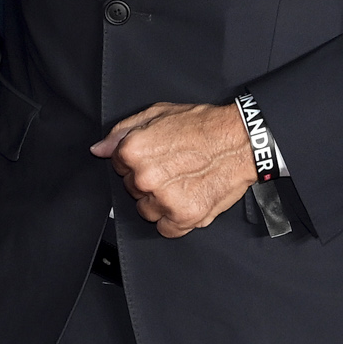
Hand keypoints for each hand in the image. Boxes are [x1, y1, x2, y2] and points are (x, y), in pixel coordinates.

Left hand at [93, 101, 257, 237]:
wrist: (243, 141)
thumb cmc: (204, 125)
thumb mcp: (158, 114)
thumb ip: (123, 132)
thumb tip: (99, 149)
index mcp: (133, 152)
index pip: (118, 166)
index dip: (138, 161)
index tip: (157, 157)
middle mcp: (145, 178)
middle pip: (132, 189)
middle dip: (149, 181)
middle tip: (174, 168)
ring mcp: (164, 199)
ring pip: (147, 210)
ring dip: (161, 202)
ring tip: (184, 183)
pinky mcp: (185, 217)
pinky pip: (166, 229)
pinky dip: (176, 220)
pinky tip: (189, 200)